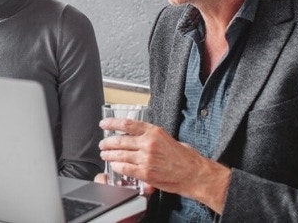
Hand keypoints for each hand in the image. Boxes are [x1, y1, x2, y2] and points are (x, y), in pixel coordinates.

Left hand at [98, 117, 229, 213]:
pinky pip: (125, 168)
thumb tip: (138, 136)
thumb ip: (151, 136)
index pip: (127, 124)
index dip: (112, 123)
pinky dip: (117, 167)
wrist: (195, 174)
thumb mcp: (167, 138)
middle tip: (103, 144)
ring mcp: (146, 159)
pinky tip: (114, 166)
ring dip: (109, 155)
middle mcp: (148, 143)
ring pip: (120, 154)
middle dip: (107, 142)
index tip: (104, 124)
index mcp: (154, 132)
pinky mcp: (146, 173)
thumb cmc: (185, 158)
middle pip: (120, 140)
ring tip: (105, 155)